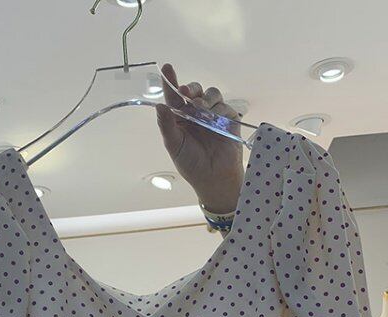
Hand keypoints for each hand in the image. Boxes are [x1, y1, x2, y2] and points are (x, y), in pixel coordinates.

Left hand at [156, 64, 243, 214]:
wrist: (213, 178)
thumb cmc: (191, 164)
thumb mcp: (174, 145)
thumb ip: (166, 125)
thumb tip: (159, 106)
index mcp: (180, 118)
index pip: (174, 96)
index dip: (170, 81)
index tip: (167, 68)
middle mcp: (196, 113)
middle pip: (194, 90)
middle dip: (191, 88)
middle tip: (186, 92)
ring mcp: (213, 114)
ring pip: (210, 94)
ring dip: (205, 99)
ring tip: (201, 110)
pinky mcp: (228, 118)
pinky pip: (224, 106)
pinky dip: (218, 110)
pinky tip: (215, 120)